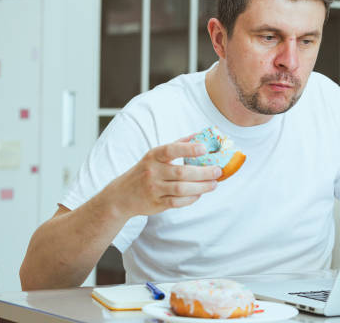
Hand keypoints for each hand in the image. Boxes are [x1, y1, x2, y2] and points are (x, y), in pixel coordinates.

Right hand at [106, 134, 221, 217]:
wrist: (122, 195)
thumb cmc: (146, 170)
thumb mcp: (156, 155)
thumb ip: (178, 144)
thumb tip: (201, 135)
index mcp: (154, 156)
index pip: (172, 150)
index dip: (189, 149)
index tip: (205, 148)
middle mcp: (153, 172)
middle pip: (181, 172)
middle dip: (203, 172)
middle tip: (218, 171)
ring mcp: (154, 189)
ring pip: (181, 189)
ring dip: (201, 187)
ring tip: (214, 184)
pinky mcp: (156, 203)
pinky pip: (177, 202)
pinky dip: (191, 198)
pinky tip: (200, 193)